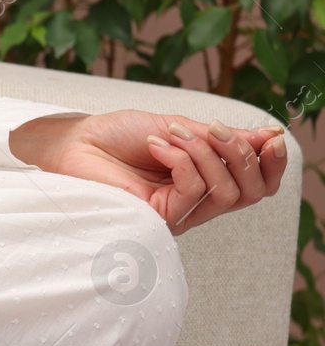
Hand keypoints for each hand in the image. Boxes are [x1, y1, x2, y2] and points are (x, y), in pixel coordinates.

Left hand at [9, 110, 287, 234]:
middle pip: (250, 192)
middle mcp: (195, 201)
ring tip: (174, 133)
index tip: (272, 136)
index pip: (256, 183)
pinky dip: (182, 160)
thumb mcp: (176, 127)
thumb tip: (269, 135)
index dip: (272, 163)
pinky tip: (157, 145)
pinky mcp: (157, 217)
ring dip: (208, 153)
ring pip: (226, 193)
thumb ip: (218, 137)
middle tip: (215, 130)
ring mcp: (178, 212)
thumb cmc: (117, 134)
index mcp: (204, 179)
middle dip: (242, 156)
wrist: (74, 142)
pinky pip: (193, 190)